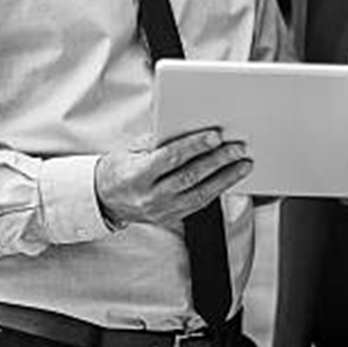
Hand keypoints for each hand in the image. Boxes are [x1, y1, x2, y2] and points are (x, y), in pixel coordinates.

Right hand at [94, 127, 250, 227]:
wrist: (104, 199)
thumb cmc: (118, 168)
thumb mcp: (130, 149)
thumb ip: (157, 140)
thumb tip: (187, 128)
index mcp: (137, 175)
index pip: (171, 158)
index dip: (194, 146)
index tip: (215, 135)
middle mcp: (150, 196)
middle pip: (191, 176)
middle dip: (218, 161)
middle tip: (238, 148)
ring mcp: (162, 210)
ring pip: (201, 194)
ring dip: (226, 178)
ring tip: (243, 164)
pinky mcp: (171, 218)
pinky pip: (199, 204)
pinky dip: (217, 190)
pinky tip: (230, 179)